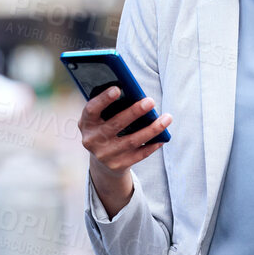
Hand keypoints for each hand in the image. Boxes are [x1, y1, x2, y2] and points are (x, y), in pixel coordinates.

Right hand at [79, 87, 171, 217]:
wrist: (102, 162)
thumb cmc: (105, 129)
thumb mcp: (100, 119)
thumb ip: (110, 108)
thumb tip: (135, 96)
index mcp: (86, 123)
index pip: (92, 110)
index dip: (103, 99)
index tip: (118, 89)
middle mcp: (93, 140)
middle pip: (116, 124)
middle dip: (134, 112)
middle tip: (150, 101)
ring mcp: (105, 155)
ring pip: (132, 141)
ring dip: (152, 129)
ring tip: (167, 118)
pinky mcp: (118, 166)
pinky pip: (139, 155)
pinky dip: (152, 146)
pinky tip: (163, 137)